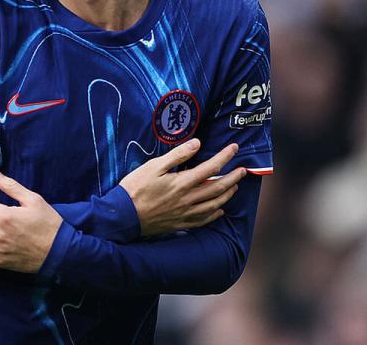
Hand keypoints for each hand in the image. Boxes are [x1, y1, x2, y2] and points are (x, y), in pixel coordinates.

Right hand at [119, 139, 245, 236]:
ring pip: (215, 205)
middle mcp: (188, 200)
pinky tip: (219, 210)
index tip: (235, 148)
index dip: (225, 156)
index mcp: (182, 183)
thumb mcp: (153, 166)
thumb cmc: (135, 188)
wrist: (123, 217)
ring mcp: (185, 214)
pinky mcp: (180, 224)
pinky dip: (215, 214)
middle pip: (218, 187)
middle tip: (243, 170)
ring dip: (227, 195)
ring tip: (234, 187)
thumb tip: (197, 143)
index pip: (211, 167)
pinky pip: (204, 220)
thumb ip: (177, 155)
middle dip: (233, 177)